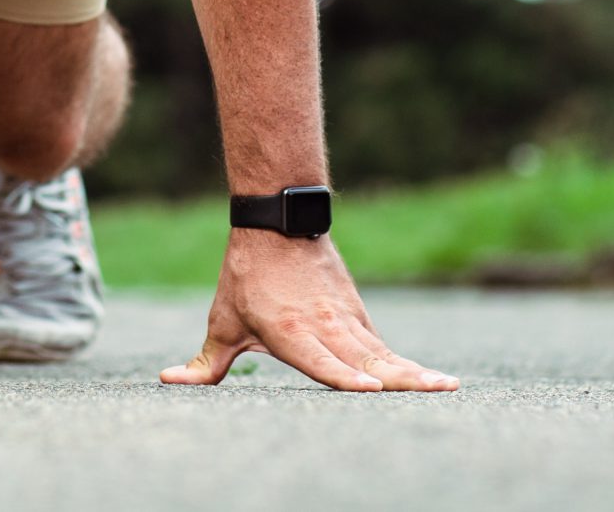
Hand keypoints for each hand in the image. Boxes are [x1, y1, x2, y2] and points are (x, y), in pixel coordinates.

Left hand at [160, 230, 457, 391]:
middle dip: (399, 378)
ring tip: (445, 386)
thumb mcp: (223, 321)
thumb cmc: (247, 278)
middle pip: (366, 357)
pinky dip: (407, 364)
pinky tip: (433, 381)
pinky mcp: (357, 315)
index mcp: (289, 329)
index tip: (369, 387)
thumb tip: (168, 380)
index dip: (342, 374)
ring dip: (414, 371)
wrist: (279, 222)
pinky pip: (383, 346)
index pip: (319, 358)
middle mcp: (323, 325)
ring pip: (383, 352)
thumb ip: (203, 363)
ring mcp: (345, 319)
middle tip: (434, 390)